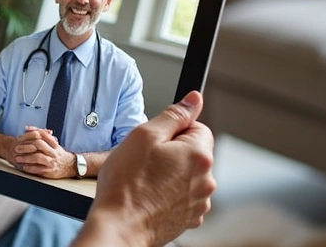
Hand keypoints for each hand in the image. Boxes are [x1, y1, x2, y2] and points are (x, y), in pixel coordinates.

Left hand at [12, 126, 75, 178]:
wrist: (71, 166)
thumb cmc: (59, 154)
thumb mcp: (54, 144)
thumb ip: (44, 137)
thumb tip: (30, 129)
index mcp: (54, 144)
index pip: (43, 134)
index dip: (33, 131)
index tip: (24, 130)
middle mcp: (53, 152)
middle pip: (39, 145)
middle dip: (26, 146)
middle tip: (17, 148)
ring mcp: (52, 161)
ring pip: (38, 157)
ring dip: (26, 158)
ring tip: (18, 158)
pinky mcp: (50, 171)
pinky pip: (38, 169)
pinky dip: (30, 168)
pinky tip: (24, 167)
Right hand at [75, 91, 215, 246]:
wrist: (120, 226)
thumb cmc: (127, 184)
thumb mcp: (145, 136)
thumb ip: (174, 115)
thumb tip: (194, 100)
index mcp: (199, 156)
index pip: (198, 127)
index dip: (174, 130)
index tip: (156, 140)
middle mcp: (206, 180)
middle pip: (193, 153)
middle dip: (173, 153)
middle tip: (145, 160)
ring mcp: (198, 202)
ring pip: (187, 175)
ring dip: (170, 174)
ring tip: (145, 181)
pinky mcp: (188, 218)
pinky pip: (182, 196)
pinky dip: (169, 194)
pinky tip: (149, 196)